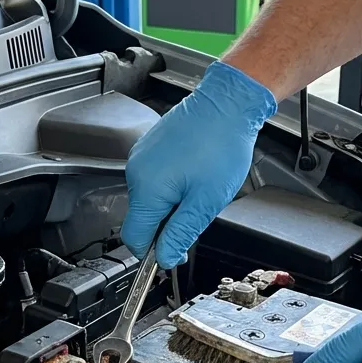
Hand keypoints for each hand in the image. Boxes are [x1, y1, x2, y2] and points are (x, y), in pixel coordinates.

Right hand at [121, 62, 275, 269]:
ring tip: (199, 187)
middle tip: (198, 212)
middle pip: (142, 219)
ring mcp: (140, 158)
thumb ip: (180, 234)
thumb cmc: (222, 146)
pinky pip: (153, 180)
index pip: (134, 238)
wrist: (227, 104)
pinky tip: (193, 173)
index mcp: (147, 189)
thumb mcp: (206, 202)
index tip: (173, 253)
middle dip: (167, 225)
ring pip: (149, 201)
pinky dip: (170, 186)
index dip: (153, 252)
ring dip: (171, 205)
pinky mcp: (148, 149)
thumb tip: (164, 258)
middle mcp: (136, 172)